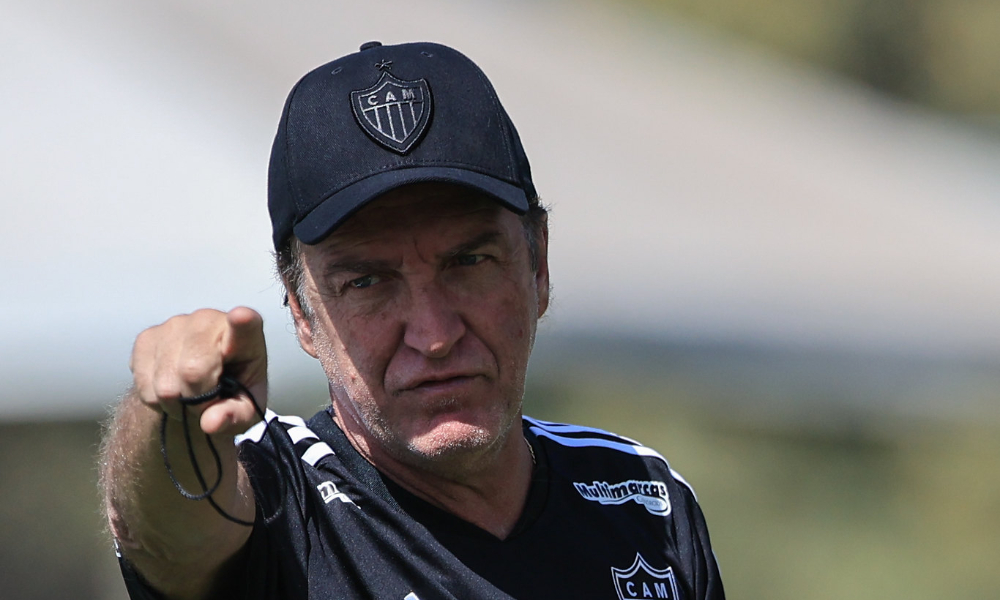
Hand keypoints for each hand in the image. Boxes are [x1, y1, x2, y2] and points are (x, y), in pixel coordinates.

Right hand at [130, 307, 267, 436]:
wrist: (201, 384)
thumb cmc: (233, 391)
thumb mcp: (244, 411)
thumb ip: (234, 417)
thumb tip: (211, 422)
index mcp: (246, 337)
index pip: (245, 326)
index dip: (242, 321)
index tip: (242, 317)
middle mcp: (209, 321)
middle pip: (193, 370)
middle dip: (196, 399)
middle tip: (205, 402)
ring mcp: (175, 325)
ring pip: (165, 382)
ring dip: (175, 403)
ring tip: (189, 397)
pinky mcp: (147, 336)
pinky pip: (143, 383)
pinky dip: (155, 399)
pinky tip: (171, 389)